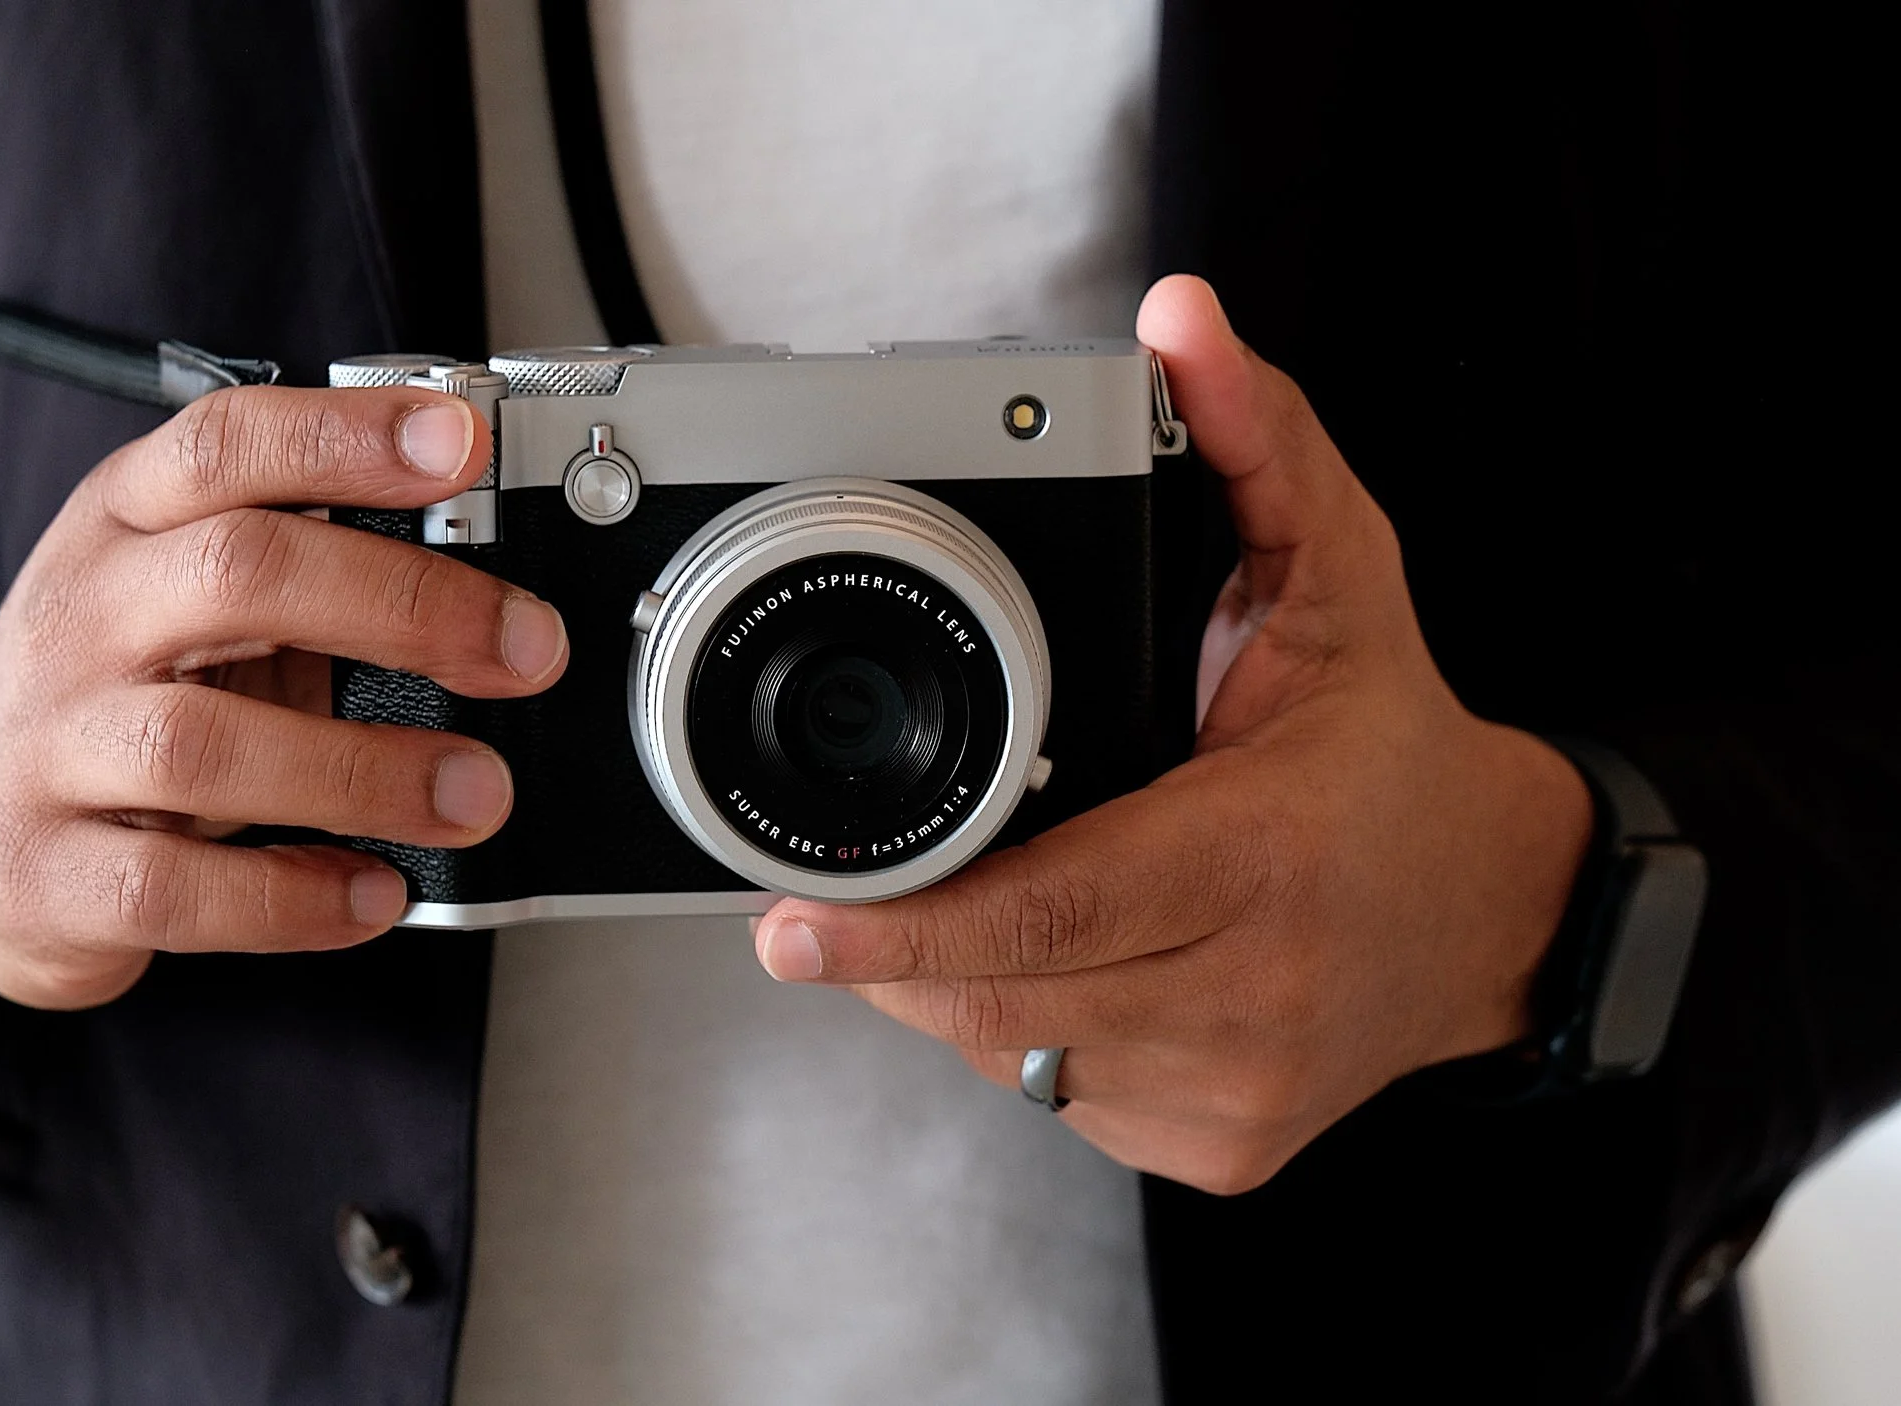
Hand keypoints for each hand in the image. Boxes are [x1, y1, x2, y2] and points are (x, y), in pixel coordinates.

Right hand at [0, 385, 568, 1006]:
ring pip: (205, 745)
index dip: (347, 436)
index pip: (226, 444)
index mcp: (121, 523)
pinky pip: (179, 891)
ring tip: (474, 794)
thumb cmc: (102, 694)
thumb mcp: (175, 593)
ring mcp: (48, 748)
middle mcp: (78, 618)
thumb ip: (302, 568)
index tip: (460, 443)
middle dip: (406, 604)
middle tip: (526, 649)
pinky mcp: (43, 875)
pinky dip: (295, 895)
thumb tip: (484, 583)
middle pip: (239, 573)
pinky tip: (373, 892)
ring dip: (368, 771)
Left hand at [750, 275, 1591, 1193]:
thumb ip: (1252, 443)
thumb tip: (1179, 323)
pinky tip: (1041, 964)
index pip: (1052, 910)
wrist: (1498, 916)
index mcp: (1266, 858)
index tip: (793, 921)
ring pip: (1012, 1051)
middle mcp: (1252, 992)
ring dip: (945, 988)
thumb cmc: (1391, 747)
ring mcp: (1232, 1089)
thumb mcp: (1337, 574)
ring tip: (945, 913)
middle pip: (1004, 995)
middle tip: (826, 903)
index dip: (907, 926)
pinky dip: (1014, 1030)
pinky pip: (1054, 1093)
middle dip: (894, 950)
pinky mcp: (1213, 1147)